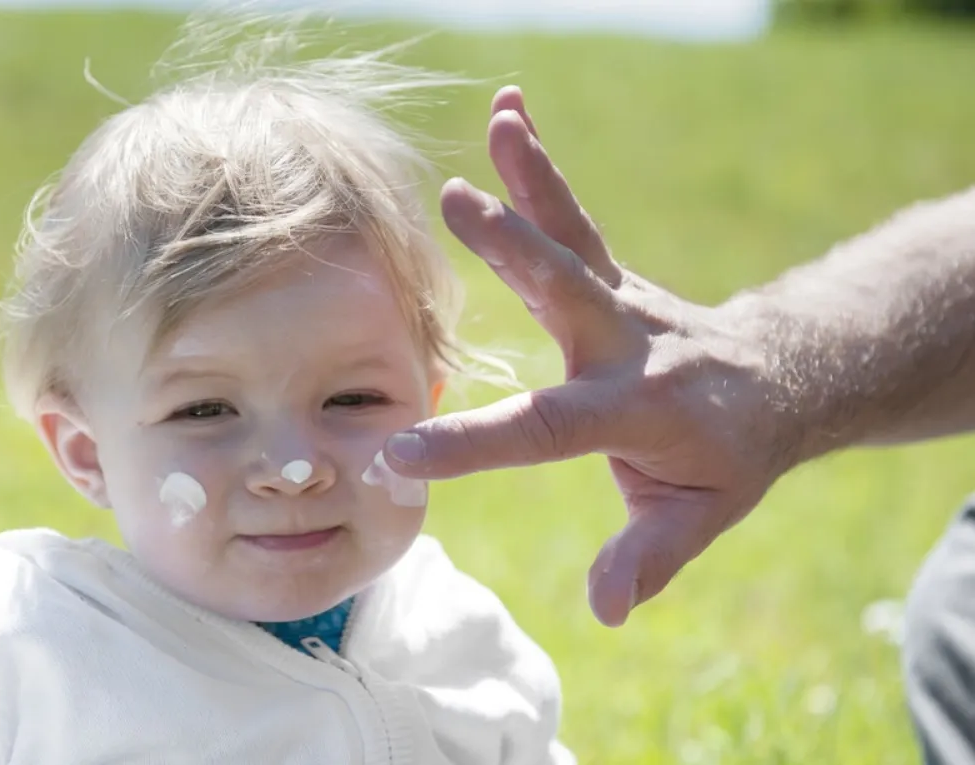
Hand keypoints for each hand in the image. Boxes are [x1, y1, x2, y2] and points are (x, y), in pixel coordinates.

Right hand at [384, 86, 800, 626]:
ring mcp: (622, 299)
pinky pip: (571, 218)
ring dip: (533, 177)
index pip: (546, 430)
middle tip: (460, 204)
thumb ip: (648, 557)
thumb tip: (606, 611)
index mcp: (638, 411)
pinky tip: (508, 115)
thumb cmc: (728, 457)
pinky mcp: (612, 273)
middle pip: (569, 291)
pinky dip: (538, 169)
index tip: (395, 455)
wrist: (778, 380)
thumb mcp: (700, 518)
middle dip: (515, 249)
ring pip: (573, 235)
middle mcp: (628, 343)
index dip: (472, 446)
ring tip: (500, 122)